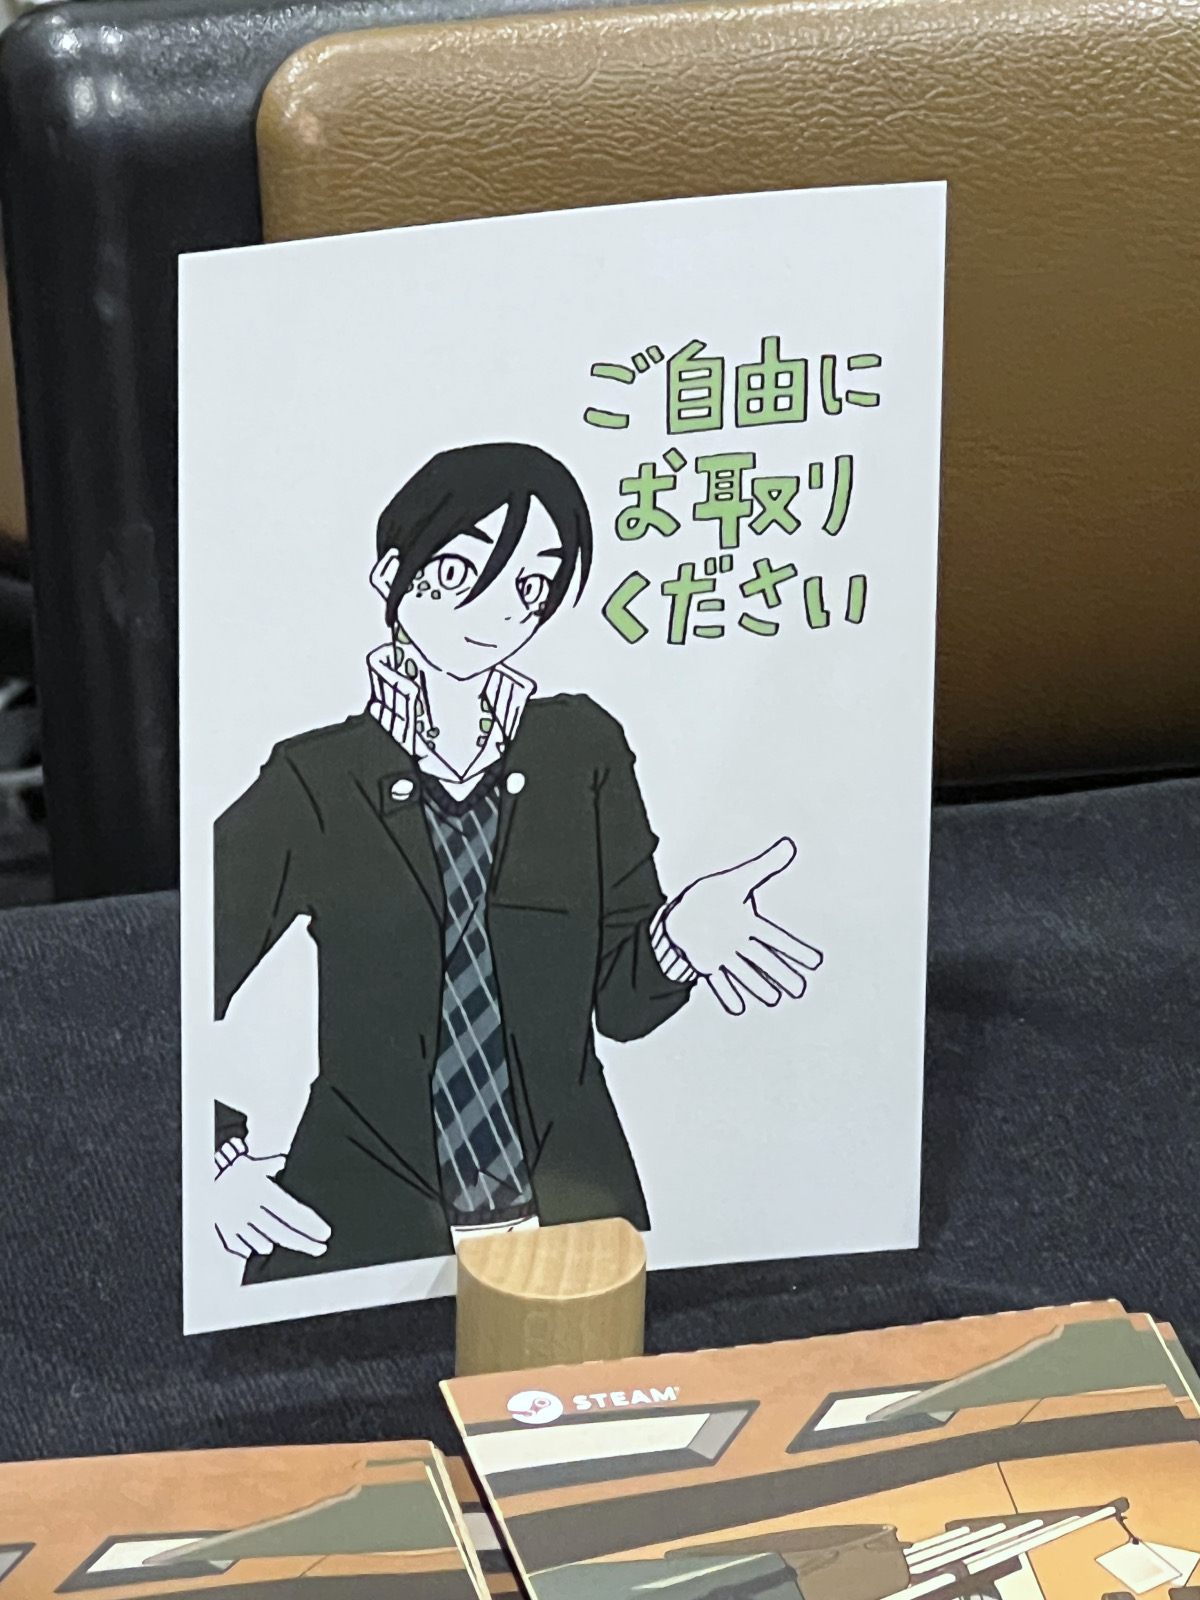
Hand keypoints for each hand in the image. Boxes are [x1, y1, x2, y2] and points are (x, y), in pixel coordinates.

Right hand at [213, 1141, 331, 1259]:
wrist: (201, 1175)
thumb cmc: (234, 1169)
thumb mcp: (255, 1163)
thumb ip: (272, 1164)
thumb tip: (282, 1161)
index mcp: (263, 1192)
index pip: (293, 1213)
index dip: (311, 1225)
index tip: (325, 1234)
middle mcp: (251, 1208)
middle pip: (283, 1232)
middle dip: (304, 1243)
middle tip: (319, 1249)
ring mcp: (237, 1221)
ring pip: (264, 1241)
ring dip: (277, 1243)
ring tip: (295, 1243)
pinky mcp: (224, 1229)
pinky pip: (241, 1245)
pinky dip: (252, 1246)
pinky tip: (264, 1246)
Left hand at [663, 836, 822, 1015]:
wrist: (681, 913)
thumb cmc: (711, 897)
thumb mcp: (737, 879)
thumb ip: (765, 866)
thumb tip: (788, 846)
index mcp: (750, 923)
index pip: (777, 938)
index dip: (796, 950)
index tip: (815, 962)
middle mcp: (740, 942)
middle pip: (764, 960)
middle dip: (782, 973)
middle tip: (800, 988)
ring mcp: (723, 954)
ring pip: (744, 972)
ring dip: (757, 985)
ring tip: (773, 999)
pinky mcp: (706, 963)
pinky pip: (719, 980)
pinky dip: (727, 993)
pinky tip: (738, 1007)